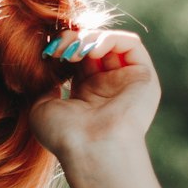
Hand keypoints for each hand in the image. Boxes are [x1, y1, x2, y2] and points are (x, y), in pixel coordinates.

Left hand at [29, 29, 160, 167]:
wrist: (92, 149)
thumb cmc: (65, 136)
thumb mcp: (43, 107)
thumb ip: (45, 85)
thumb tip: (46, 68)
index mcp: (87, 95)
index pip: (78, 58)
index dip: (63, 48)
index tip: (48, 51)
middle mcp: (108, 87)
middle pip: (93, 47)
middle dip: (74, 40)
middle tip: (60, 47)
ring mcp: (127, 82)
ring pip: (112, 43)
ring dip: (90, 37)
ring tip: (75, 50)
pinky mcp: (144, 78)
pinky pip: (132, 45)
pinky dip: (111, 38)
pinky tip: (92, 50)